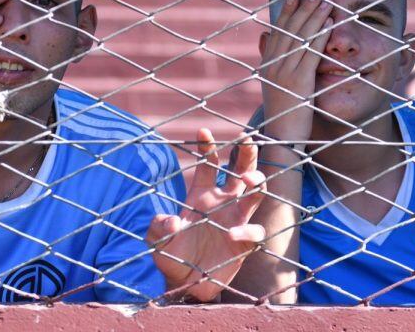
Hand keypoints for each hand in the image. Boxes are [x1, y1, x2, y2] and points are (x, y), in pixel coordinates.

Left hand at [147, 128, 265, 301]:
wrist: (184, 283)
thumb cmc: (171, 255)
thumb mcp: (157, 240)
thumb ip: (159, 228)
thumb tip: (172, 221)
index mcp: (201, 194)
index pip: (208, 165)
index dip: (207, 147)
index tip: (203, 131)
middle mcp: (222, 202)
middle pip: (240, 171)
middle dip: (246, 154)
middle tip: (247, 139)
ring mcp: (236, 220)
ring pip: (256, 194)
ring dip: (257, 183)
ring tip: (250, 181)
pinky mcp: (245, 242)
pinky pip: (254, 231)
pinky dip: (246, 230)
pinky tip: (231, 234)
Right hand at [260, 0, 332, 141]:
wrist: (282, 139)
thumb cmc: (282, 114)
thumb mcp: (273, 86)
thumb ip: (272, 62)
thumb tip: (266, 38)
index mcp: (267, 67)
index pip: (277, 33)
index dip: (287, 14)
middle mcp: (274, 67)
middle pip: (289, 31)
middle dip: (303, 9)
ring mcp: (286, 74)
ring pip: (301, 38)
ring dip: (314, 17)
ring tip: (325, 1)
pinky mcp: (300, 82)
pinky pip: (311, 53)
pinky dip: (320, 36)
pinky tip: (329, 24)